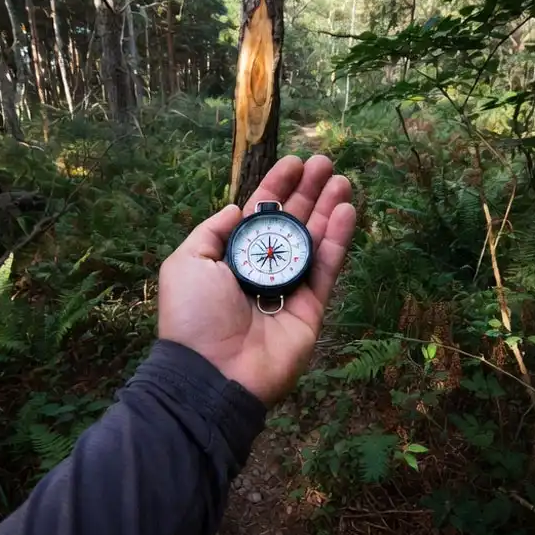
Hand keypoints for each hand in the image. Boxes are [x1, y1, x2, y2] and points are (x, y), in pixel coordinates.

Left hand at [158, 155, 355, 404]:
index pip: (259, 214)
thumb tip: (237, 208)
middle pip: (291, 223)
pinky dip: (339, 239)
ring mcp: (289, 289)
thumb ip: (212, 232)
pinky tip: (347, 210)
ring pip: (314, 241)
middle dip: (308, 192)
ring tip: (342, 179)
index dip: (277, 188)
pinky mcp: (311, 308)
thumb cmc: (194, 316)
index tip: (295, 162)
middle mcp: (262, 269)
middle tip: (325, 163)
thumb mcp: (186, 263)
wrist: (213, 372)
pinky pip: (327, 268)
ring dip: (328, 209)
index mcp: (231, 258)